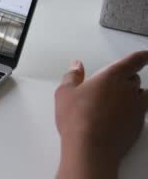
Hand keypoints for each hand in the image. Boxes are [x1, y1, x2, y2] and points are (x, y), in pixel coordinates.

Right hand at [55, 52, 147, 177]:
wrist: (91, 148)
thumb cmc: (76, 118)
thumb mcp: (64, 93)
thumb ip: (72, 76)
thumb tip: (76, 65)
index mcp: (112, 76)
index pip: (135, 61)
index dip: (141, 57)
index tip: (145, 55)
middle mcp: (129, 90)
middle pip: (135, 79)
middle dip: (126, 79)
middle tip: (111, 85)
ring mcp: (137, 109)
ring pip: (142, 96)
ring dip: (133, 95)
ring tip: (117, 102)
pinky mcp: (139, 126)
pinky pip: (139, 113)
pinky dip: (132, 112)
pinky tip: (117, 118)